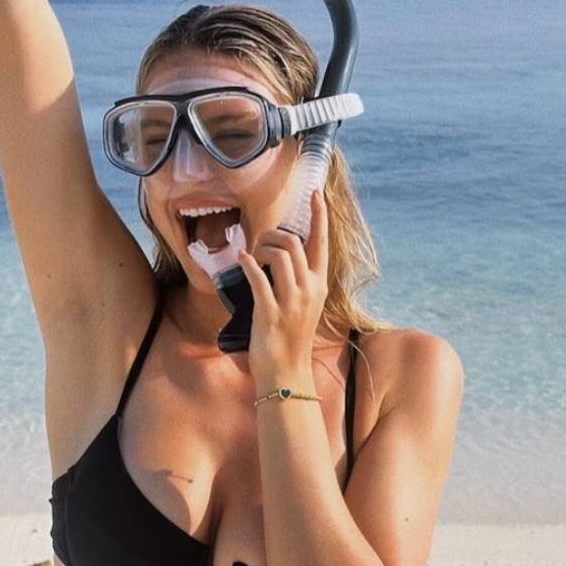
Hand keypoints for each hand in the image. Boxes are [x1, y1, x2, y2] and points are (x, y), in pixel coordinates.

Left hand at [237, 190, 328, 386]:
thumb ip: (297, 278)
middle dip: (270, 235)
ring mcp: (292, 301)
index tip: (314, 192)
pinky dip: (248, 264)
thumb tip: (278, 252)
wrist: (287, 373)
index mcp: (319, 284)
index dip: (318, 215)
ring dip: (259, 248)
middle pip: (292, 241)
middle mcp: (310, 289)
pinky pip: (258, 279)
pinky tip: (243, 260)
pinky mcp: (271, 313)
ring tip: (251, 257)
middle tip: (258, 245)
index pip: (322, 242)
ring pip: (278, 255)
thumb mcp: (303, 304)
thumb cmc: (291, 337)